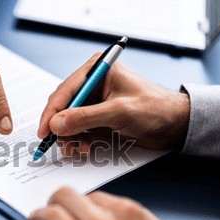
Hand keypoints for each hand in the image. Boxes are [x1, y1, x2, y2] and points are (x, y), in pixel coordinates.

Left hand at [22, 187, 205, 219]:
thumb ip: (130, 215)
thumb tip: (106, 207)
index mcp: (126, 213)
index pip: (90, 194)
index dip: (80, 200)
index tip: (75, 205)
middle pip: (65, 198)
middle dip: (55, 199)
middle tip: (51, 205)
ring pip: (51, 217)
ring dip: (39, 214)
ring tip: (35, 217)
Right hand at [38, 54, 189, 155]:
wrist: (175, 125)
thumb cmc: (154, 109)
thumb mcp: (118, 112)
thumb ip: (85, 117)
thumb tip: (56, 124)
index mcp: (97, 70)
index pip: (65, 91)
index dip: (51, 112)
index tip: (44, 131)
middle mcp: (92, 83)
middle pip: (63, 107)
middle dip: (62, 128)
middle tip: (64, 145)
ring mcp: (94, 101)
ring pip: (69, 121)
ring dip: (71, 137)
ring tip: (80, 149)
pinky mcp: (97, 116)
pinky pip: (79, 130)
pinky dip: (79, 140)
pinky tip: (86, 148)